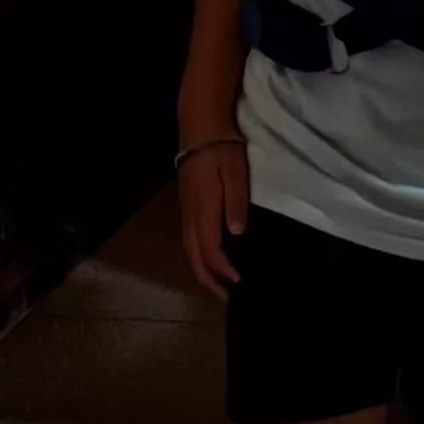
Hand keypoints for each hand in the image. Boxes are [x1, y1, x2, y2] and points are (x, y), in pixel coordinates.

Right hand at [176, 134, 250, 297]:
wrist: (199, 126)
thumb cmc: (221, 148)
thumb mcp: (236, 172)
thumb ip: (236, 202)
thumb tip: (236, 233)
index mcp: (203, 208)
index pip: (210, 249)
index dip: (222, 269)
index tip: (237, 281)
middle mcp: (190, 213)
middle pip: (194, 255)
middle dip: (208, 279)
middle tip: (225, 297)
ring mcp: (185, 209)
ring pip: (188, 249)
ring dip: (201, 270)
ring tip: (217, 284)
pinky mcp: (186, 204)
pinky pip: (188, 239)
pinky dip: (197, 256)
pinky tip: (208, 258)